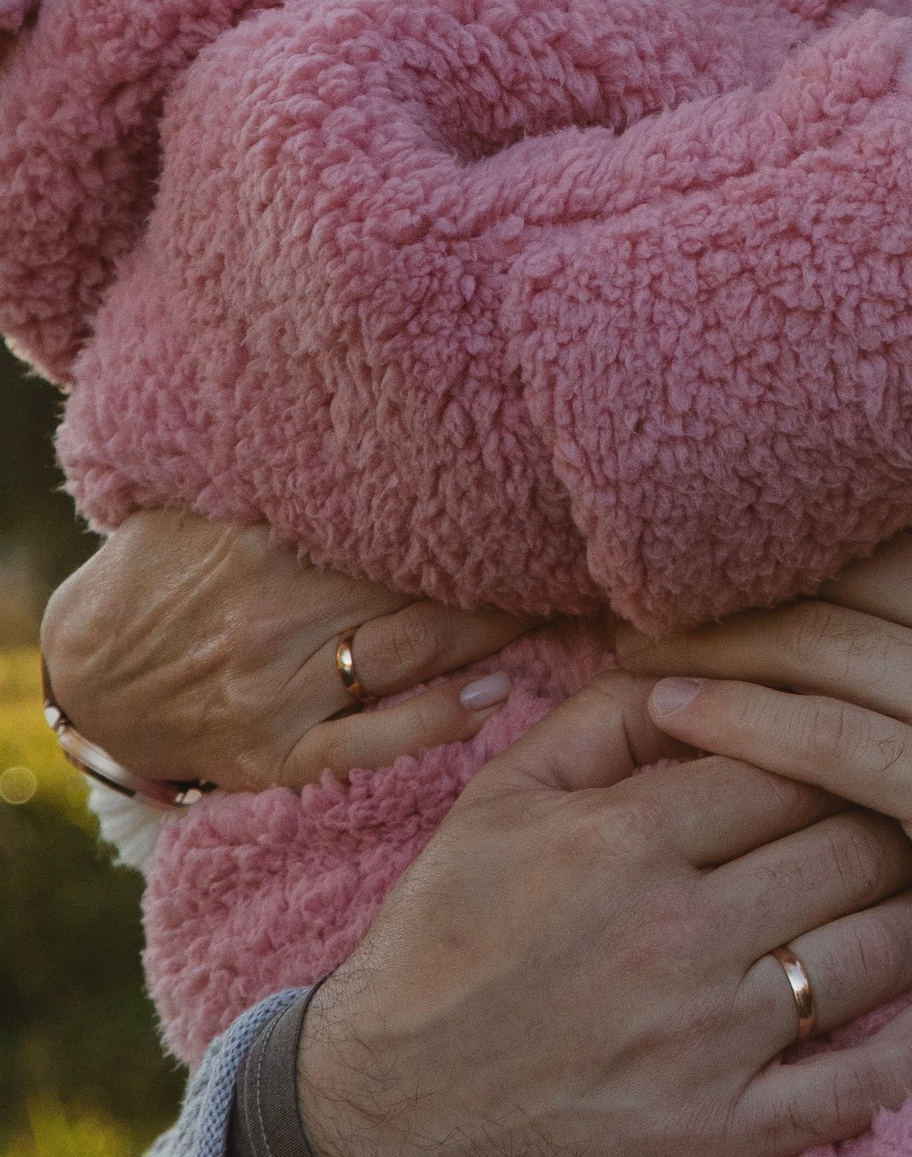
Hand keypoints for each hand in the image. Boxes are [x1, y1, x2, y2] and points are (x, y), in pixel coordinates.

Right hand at [40, 508, 528, 793]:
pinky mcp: (280, 755)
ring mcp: (279, 691)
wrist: (89, 682)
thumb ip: (270, 465)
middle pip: (416, 580)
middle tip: (575, 540)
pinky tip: (493, 694)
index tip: (532, 482)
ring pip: (411, 651)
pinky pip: (369, 741)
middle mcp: (276, 615)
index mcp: (263, 541)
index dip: (466, 500)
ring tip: (565, 601)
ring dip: (493, 627)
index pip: (386, 513)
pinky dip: (433, 721)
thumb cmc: (161, 576)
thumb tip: (360, 401)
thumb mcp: (198, 503)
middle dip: (499, 562)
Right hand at [297, 671, 911, 1156]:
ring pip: (876, 950)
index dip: (850, 736)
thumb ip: (602, 721)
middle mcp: (678, 934)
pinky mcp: (722, 1138)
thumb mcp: (497, 809)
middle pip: (851, 844)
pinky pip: (861, 1086)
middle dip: (908, 814)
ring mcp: (707, 1042)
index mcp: (628, 841)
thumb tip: (695, 652)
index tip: (886, 726)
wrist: (376, 1136)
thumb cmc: (441, 952)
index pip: (791, 757)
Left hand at [621, 476, 911, 1057]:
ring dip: (711, 637)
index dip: (826, 508)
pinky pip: (810, 732)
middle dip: (745, 564)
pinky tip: (668, 710)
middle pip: (844, 560)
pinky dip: (729, 715)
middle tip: (659, 570)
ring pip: (809, 637)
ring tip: (634, 640)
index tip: (755, 515)